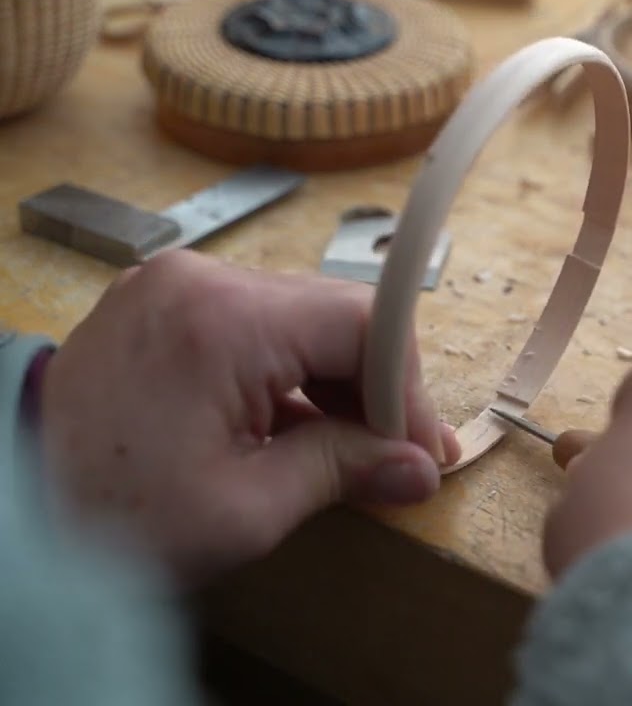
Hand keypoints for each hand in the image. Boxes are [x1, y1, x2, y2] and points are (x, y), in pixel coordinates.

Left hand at [38, 250, 459, 586]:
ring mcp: (173, 285)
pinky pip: (253, 323)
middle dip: (375, 385)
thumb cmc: (114, 520)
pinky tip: (300, 426)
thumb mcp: (247, 509)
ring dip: (334, 380)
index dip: (408, 387)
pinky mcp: (159, 302)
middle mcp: (198, 279)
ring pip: (297, 317)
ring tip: (353, 450)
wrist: (12, 514)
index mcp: (221, 320)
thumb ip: (344, 469)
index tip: (421, 450)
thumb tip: (419, 467)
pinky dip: (287, 372)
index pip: (362, 322)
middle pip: (332, 312)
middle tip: (399, 455)